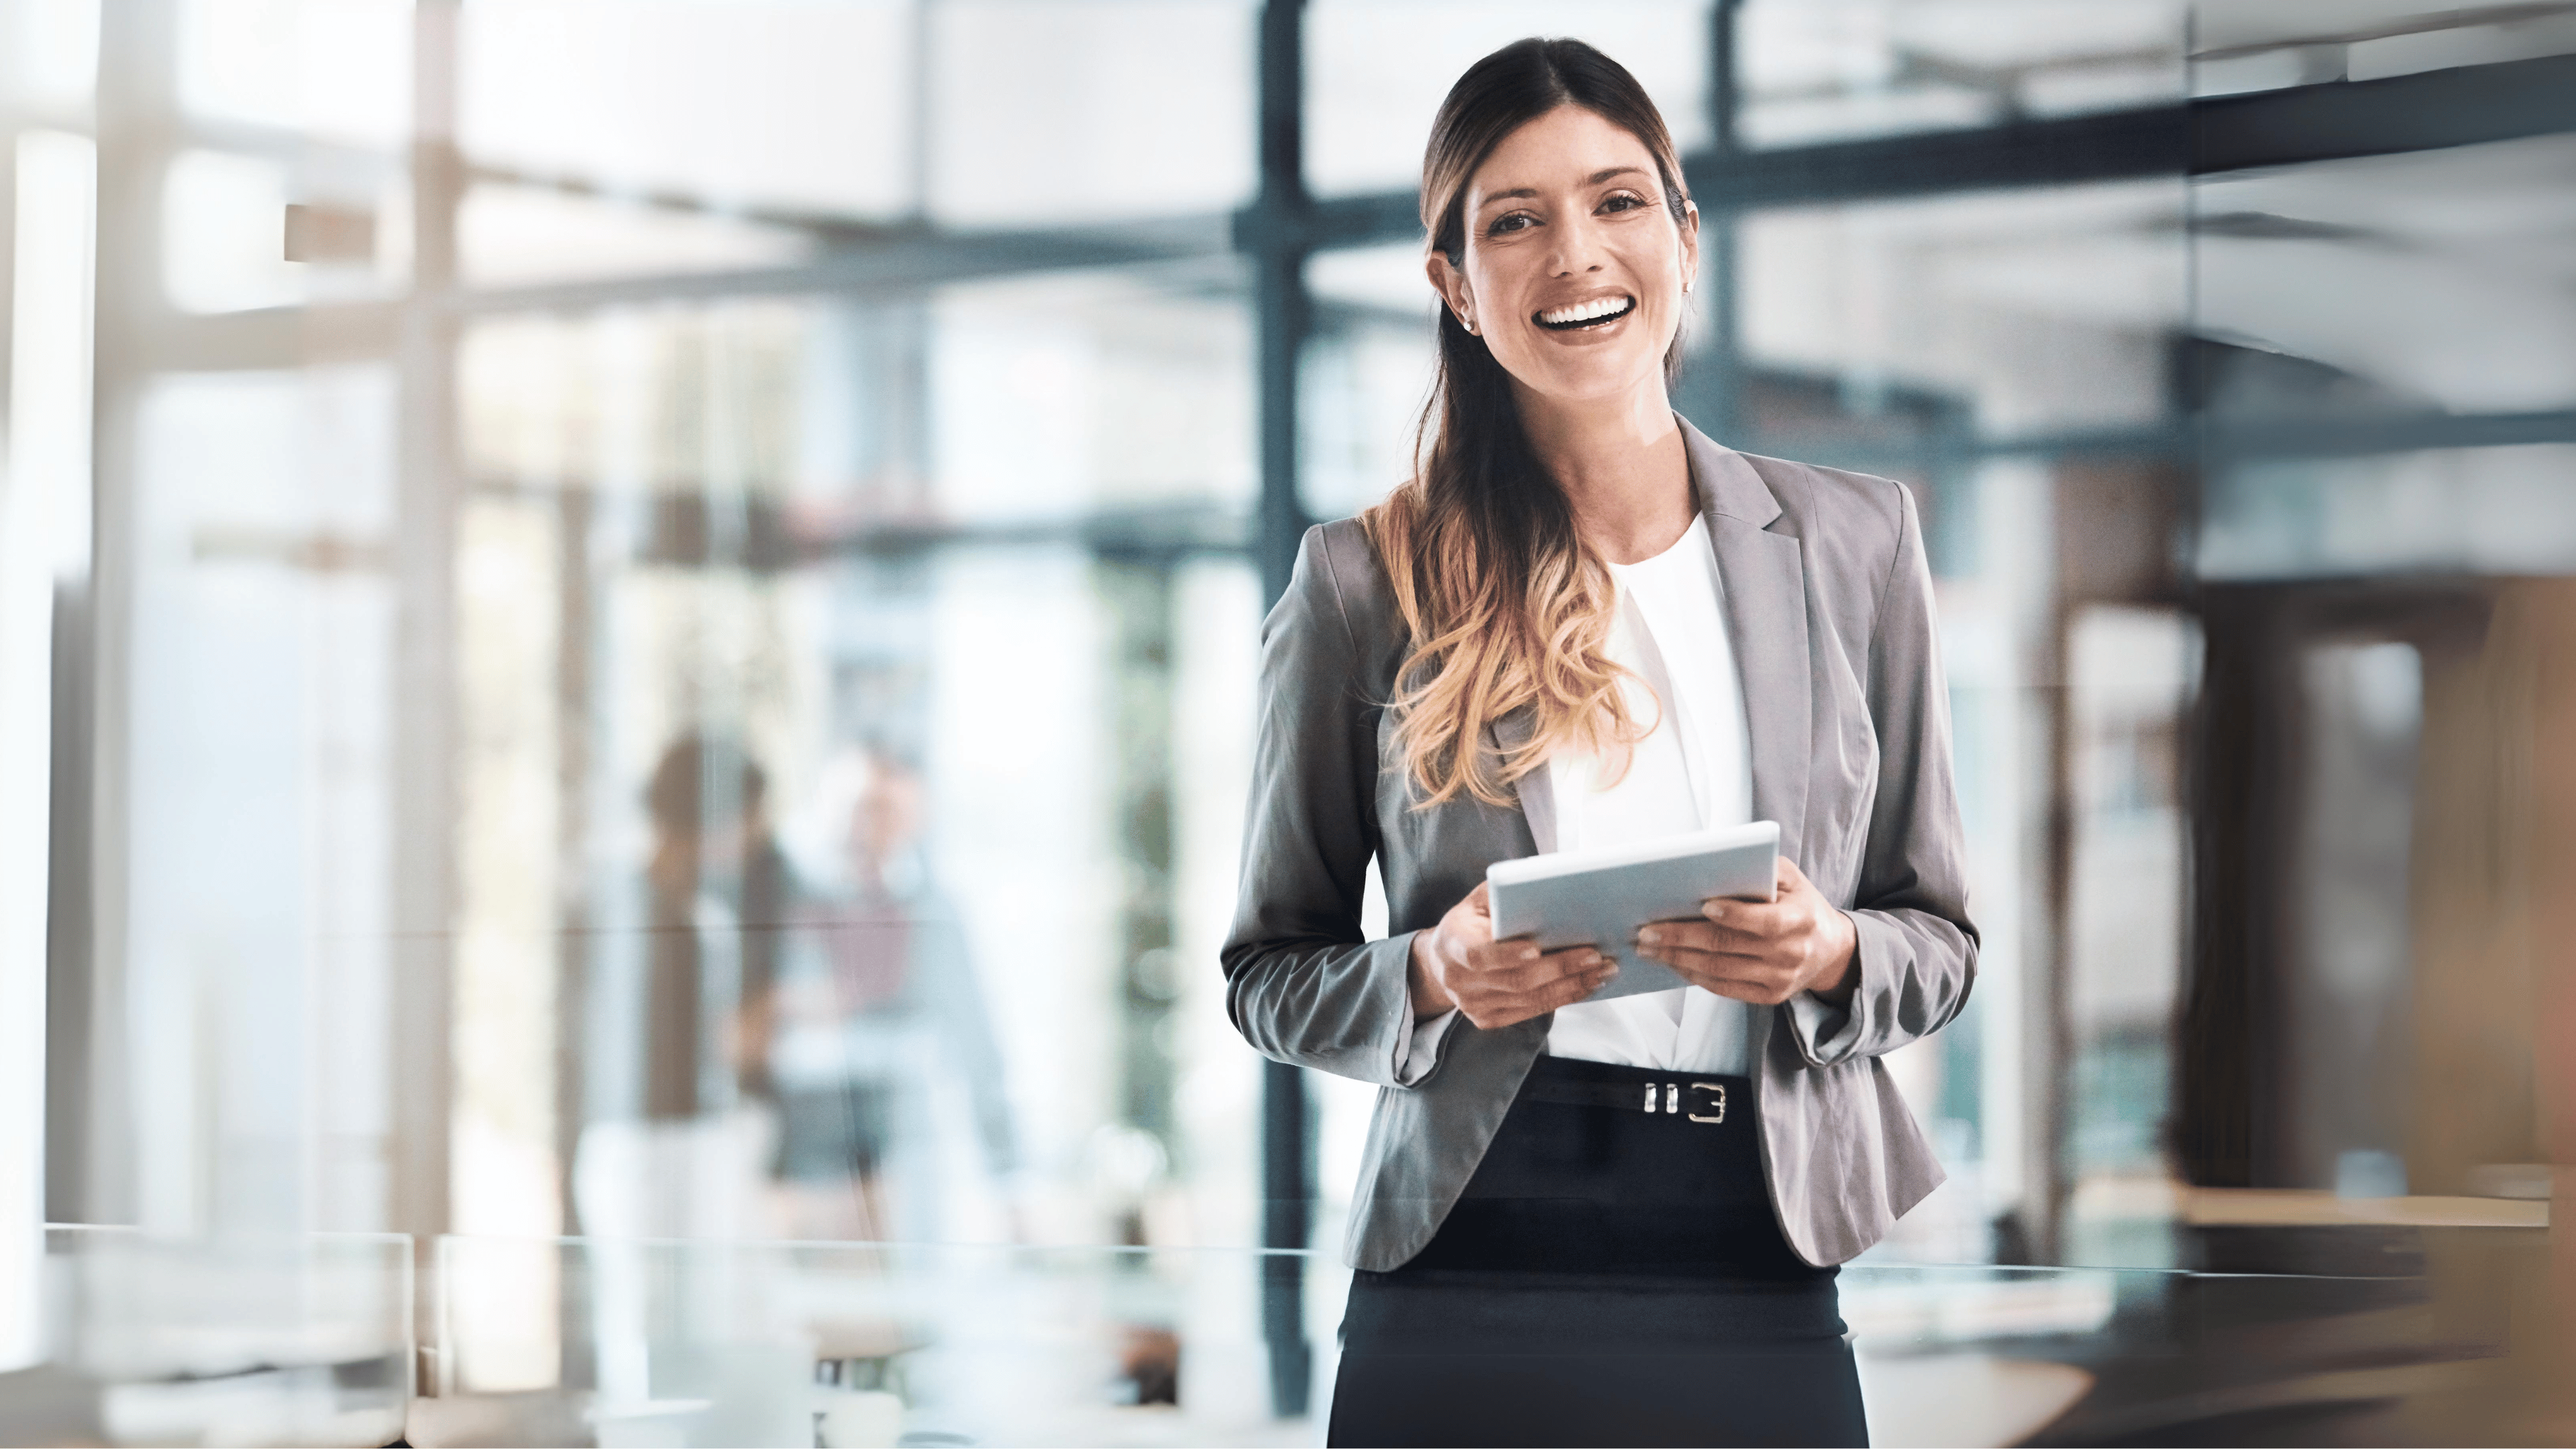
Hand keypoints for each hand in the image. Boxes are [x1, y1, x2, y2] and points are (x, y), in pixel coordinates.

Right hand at [1409, 881, 1616, 1029]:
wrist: (1443, 961)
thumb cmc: (1471, 921)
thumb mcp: (1478, 899)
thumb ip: (1503, 895)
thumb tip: (1546, 885)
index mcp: (1453, 943)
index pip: (1478, 955)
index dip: (1507, 955)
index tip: (1537, 948)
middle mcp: (1459, 980)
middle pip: (1515, 981)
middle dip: (1559, 968)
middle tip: (1596, 957)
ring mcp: (1472, 1005)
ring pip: (1529, 1000)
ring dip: (1570, 986)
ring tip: (1602, 972)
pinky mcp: (1487, 1019)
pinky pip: (1530, 1012)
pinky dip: (1562, 999)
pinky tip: (1585, 986)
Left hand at [1634, 857, 1857, 1007]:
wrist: (1829, 949)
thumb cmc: (1799, 903)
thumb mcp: (1791, 878)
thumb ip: (1762, 869)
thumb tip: (1715, 866)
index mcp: (1800, 919)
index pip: (1765, 921)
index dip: (1734, 914)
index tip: (1702, 905)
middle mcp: (1791, 952)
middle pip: (1728, 946)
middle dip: (1682, 938)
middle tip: (1647, 931)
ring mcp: (1780, 979)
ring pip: (1720, 970)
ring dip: (1678, 959)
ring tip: (1648, 948)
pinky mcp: (1769, 996)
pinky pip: (1724, 988)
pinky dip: (1694, 975)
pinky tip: (1672, 962)